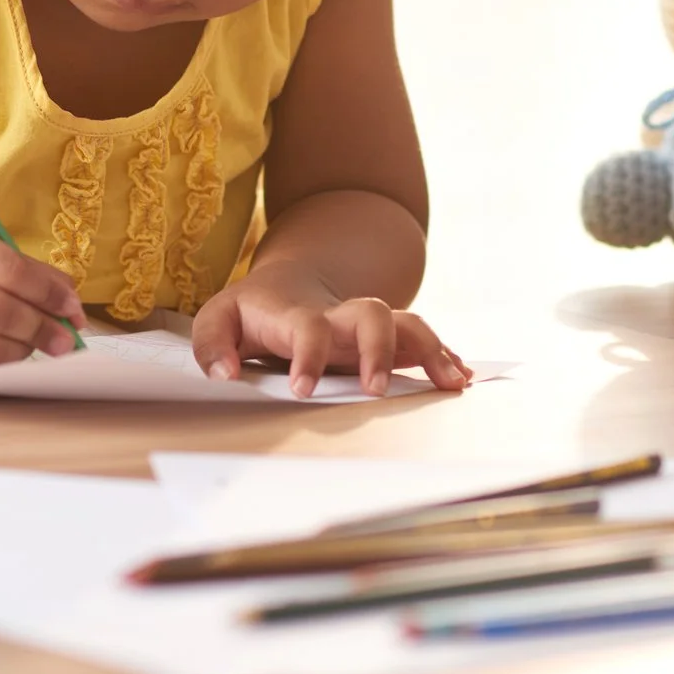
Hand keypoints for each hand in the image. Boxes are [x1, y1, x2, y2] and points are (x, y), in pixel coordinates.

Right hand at [0, 224, 82, 371]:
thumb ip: (30, 272)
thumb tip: (73, 304)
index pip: (11, 271)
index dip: (48, 293)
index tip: (73, 309)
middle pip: (1, 312)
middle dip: (42, 329)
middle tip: (65, 341)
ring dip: (23, 350)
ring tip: (33, 346)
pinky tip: (5, 357)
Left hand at [190, 265, 471, 397]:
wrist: (289, 282)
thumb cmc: (252, 310)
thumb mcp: (219, 319)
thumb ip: (212, 345)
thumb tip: (226, 375)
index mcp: (298, 314)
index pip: (308, 329)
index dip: (309, 357)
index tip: (303, 391)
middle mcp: (340, 316)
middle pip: (372, 315)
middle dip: (379, 350)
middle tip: (375, 392)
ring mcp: (368, 325)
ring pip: (408, 325)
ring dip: (431, 351)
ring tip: (450, 384)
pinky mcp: (387, 338)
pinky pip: (423, 342)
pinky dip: (444, 357)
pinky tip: (460, 378)